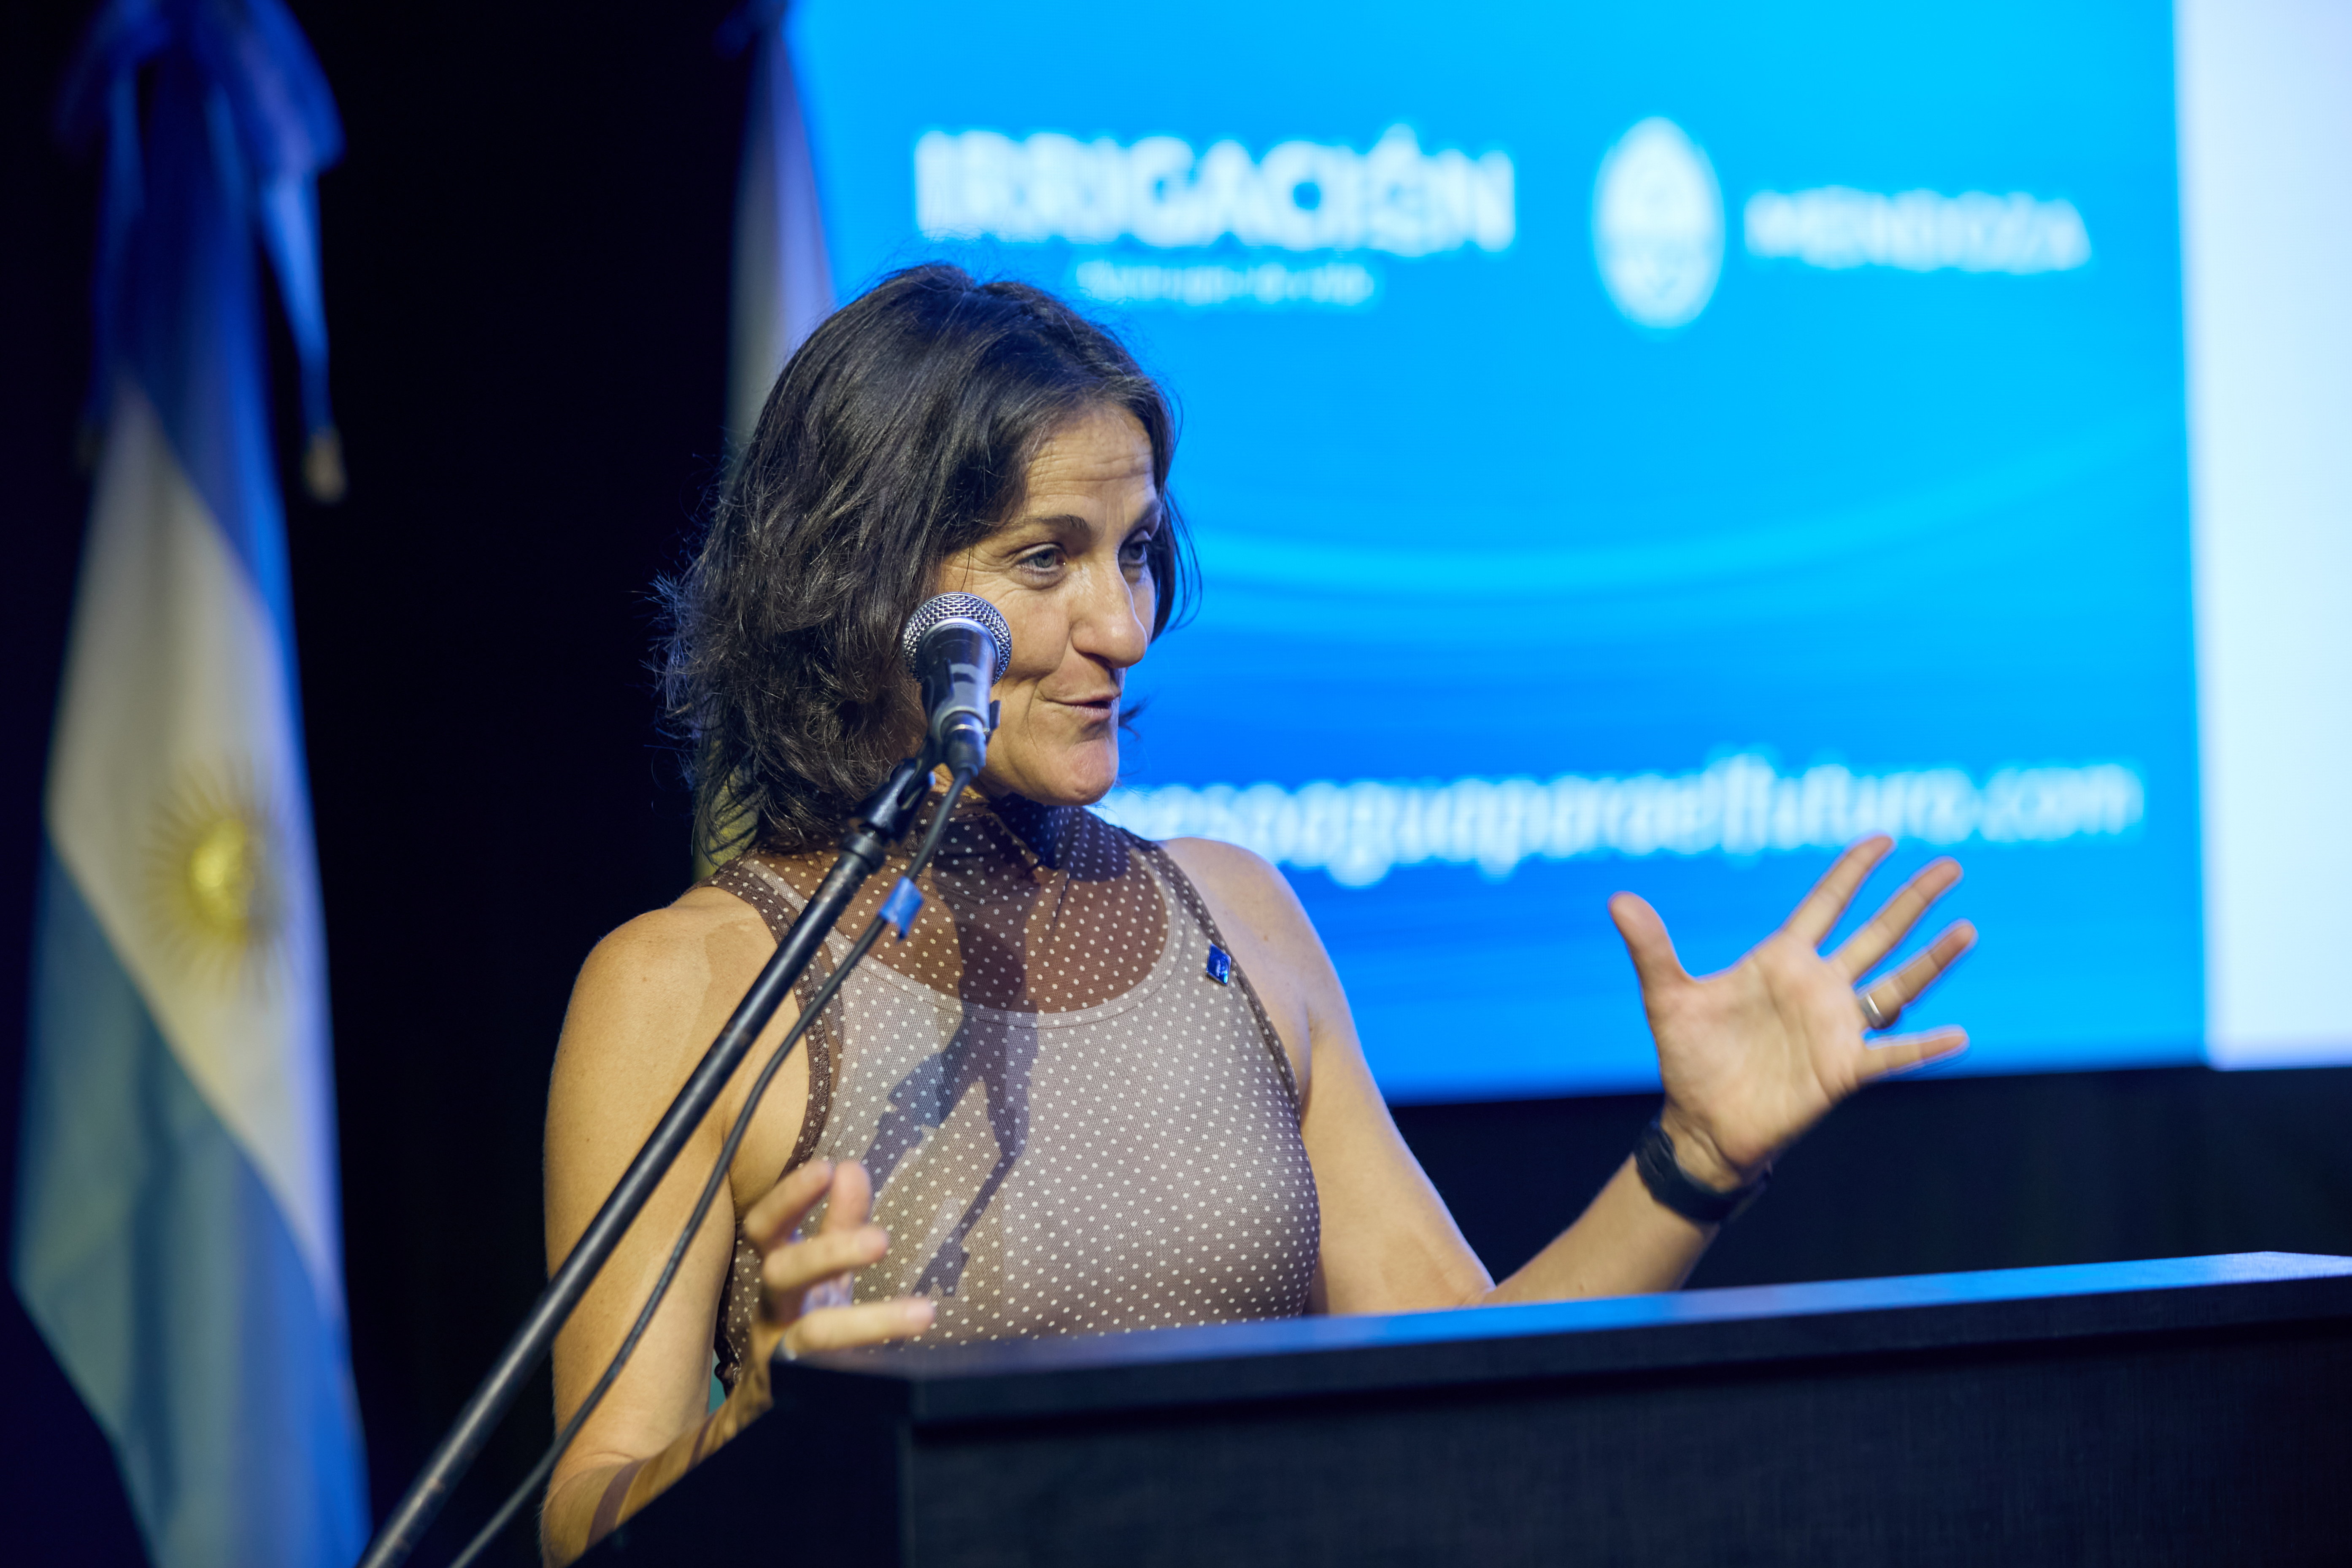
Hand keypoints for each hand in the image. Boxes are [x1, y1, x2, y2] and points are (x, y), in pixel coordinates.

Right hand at [736, 1158, 933, 1408]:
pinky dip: (865, 1374)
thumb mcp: (821, 1276)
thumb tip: (850, 1167)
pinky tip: (902, 1370)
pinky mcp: (796, 1401)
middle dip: (828, 1252)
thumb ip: (837, 1225)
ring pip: (811, 1338)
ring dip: (869, 1322)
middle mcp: (770, 1314)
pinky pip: (828, 1387)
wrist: (758, 1413)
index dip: (789, 1198)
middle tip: (881, 1239)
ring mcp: (779, 1360)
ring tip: (923, 1313)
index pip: (765, 1228)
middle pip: (780, 1275)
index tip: (826, 1167)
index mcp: (776, 1277)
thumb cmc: (798, 1326)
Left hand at [1609, 836, 1975, 1190]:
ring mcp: (1836, 1027)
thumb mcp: (1667, 997)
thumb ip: (1651, 948)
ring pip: (1897, 984)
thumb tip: (1617, 898)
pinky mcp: (1843, 1069)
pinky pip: (1892, 1054)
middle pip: (1876, 932)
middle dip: (1912, 900)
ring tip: (1967, 929)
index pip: (1826, 904)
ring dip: (1933, 960)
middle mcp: (1818, 987)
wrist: (1701, 1122)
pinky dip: (1924, 1046)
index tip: (1883, 837)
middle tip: (1952, 865)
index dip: (1853, 871)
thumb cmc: (1689, 1058)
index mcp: (1781, 961)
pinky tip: (1958, 1035)